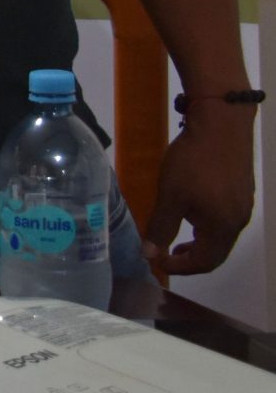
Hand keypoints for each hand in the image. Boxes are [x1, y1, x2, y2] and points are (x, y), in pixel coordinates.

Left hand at [145, 113, 256, 274]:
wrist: (221, 125)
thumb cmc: (193, 162)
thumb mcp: (171, 196)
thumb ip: (161, 227)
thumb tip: (150, 254)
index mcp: (223, 227)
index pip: (205, 262)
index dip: (180, 267)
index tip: (157, 262)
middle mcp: (239, 221)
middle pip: (216, 252)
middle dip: (191, 259)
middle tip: (167, 255)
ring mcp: (243, 205)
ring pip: (221, 235)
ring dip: (199, 242)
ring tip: (177, 238)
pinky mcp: (242, 191)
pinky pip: (225, 219)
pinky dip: (207, 226)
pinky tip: (191, 212)